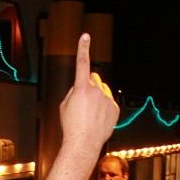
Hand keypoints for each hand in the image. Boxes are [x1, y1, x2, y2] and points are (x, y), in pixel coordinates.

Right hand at [59, 34, 119, 151]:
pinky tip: (97, 118)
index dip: (83, 48)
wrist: (83, 143)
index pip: (82, 63)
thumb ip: (74, 91)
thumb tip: (81, 87)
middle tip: (83, 99)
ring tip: (90, 113)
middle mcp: (96, 90)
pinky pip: (108, 101)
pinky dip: (103, 106)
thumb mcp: (64, 105)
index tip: (85, 37)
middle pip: (94, 78)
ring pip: (102, 89)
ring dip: (96, 95)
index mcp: (81, 87)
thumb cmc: (71, 125)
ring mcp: (107, 99)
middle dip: (89, 83)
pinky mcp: (114, 108)